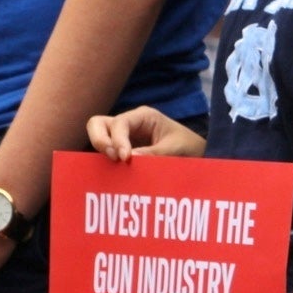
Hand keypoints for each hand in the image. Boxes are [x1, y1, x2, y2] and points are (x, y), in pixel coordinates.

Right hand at [87, 106, 204, 160]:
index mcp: (143, 116)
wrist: (194, 154)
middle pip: (98, 124)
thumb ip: (155, 153)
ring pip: (98, 136)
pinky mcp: (121, 152)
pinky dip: (104, 162)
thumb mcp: (175, 148)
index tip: (125, 158)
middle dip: (99, 140)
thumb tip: (132, 159)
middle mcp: (129, 124)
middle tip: (113, 159)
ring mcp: (123, 137)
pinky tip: (113, 176)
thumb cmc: (188, 145)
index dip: (117, 140)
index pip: (120, 123)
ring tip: (112, 166)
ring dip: (101, 151)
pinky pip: (105, 154)